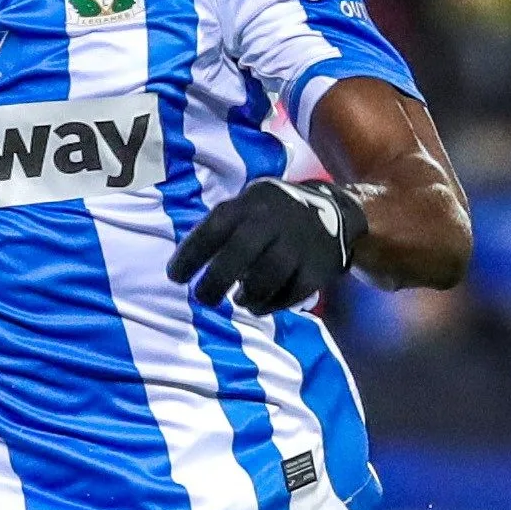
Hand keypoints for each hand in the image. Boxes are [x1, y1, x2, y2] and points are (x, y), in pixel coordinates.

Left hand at [166, 179, 368, 313]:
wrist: (335, 210)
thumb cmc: (274, 215)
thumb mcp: (249, 205)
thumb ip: (222, 229)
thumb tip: (186, 265)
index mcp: (250, 204)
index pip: (214, 228)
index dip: (191, 254)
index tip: (175, 277)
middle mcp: (273, 221)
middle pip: (239, 254)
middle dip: (215, 281)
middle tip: (203, 298)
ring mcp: (298, 245)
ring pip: (266, 277)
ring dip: (246, 296)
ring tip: (239, 299)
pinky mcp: (318, 267)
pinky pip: (291, 294)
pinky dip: (271, 305)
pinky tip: (260, 305)